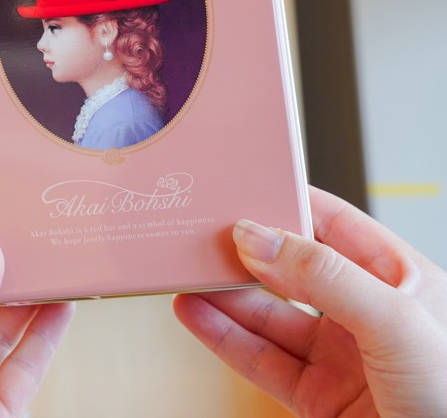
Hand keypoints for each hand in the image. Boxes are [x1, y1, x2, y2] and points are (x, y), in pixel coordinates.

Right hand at [173, 186, 446, 416]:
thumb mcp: (396, 321)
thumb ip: (325, 276)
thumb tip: (258, 238)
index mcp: (400, 278)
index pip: (332, 223)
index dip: (285, 203)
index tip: (240, 189)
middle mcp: (367, 313)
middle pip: (290, 268)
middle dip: (243, 249)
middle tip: (199, 231)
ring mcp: (341, 358)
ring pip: (268, 315)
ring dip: (223, 294)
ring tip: (185, 272)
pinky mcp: (318, 398)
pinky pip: (260, 360)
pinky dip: (222, 337)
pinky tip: (195, 314)